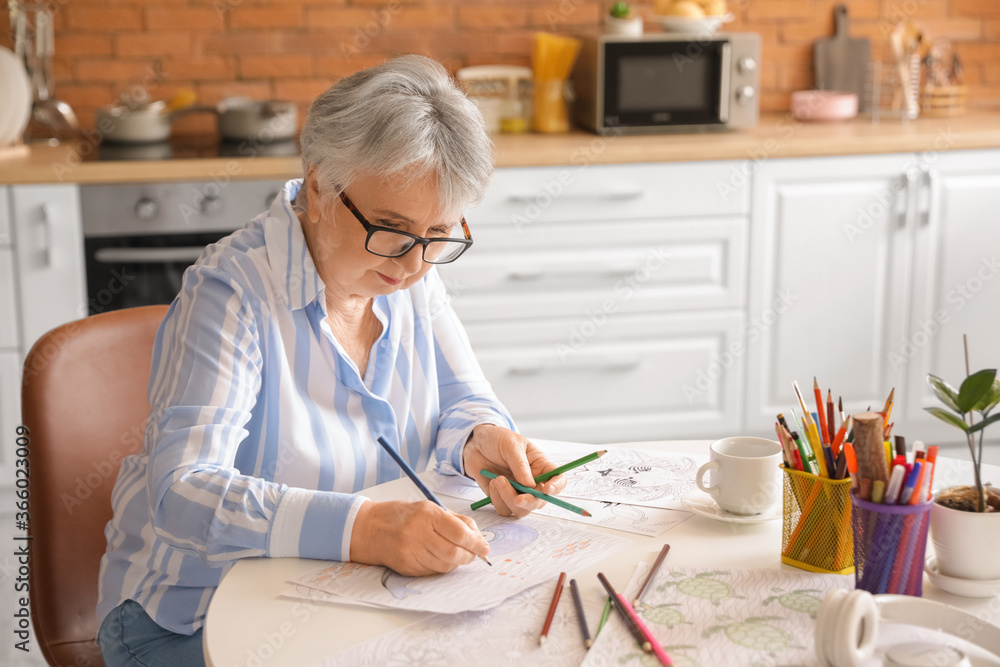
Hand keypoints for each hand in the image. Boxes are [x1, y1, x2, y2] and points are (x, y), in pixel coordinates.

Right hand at [349, 500, 488, 575]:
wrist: (369, 528)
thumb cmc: (401, 515)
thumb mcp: (429, 508)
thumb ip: (455, 520)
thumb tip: (478, 536)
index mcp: (426, 515)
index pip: (459, 533)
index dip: (476, 543)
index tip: (485, 548)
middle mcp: (418, 534)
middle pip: (454, 553)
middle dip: (470, 556)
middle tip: (475, 554)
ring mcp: (411, 552)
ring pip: (445, 565)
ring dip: (458, 563)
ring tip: (459, 555)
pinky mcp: (406, 567)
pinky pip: (433, 571)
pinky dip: (443, 567)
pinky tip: (442, 558)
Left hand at [463, 424, 565, 517]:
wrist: (474, 443)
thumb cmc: (497, 439)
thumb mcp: (511, 445)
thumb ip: (520, 465)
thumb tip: (530, 485)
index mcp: (540, 466)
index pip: (558, 480)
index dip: (556, 487)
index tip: (546, 490)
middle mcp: (531, 482)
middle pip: (539, 501)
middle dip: (528, 502)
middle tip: (517, 498)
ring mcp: (517, 492)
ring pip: (521, 510)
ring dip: (508, 498)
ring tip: (497, 480)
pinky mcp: (501, 498)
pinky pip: (504, 509)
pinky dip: (497, 499)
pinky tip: (492, 483)